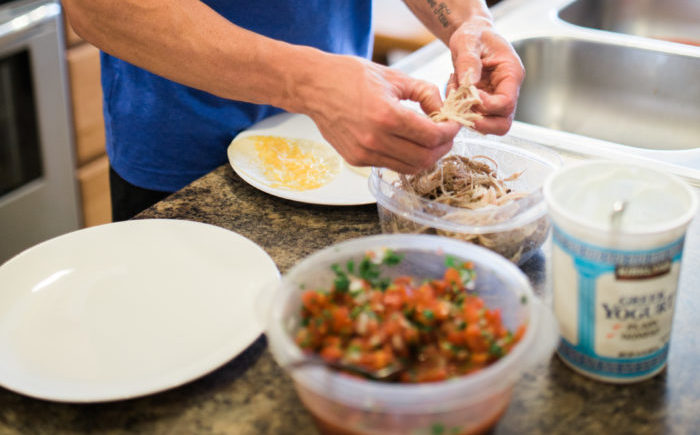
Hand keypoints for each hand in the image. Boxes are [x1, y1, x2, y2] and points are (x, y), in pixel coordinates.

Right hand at [298, 54, 460, 173]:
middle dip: (442, 148)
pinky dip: (405, 157)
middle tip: (446, 135)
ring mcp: (364, 153)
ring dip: (425, 156)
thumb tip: (443, 110)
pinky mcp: (356, 160)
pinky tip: (406, 142)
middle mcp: (374, 140)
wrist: (313, 87)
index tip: (454, 125)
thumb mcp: (393, 76)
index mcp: (386, 116)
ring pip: (409, 168)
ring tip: (429, 140)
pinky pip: (390, 165)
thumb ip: (425, 93)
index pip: (432, 136)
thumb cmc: (349, 76)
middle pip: (424, 158)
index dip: (450, 132)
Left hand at [447, 20, 524, 134]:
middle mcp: (507, 90)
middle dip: (481, 123)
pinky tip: (453, 89)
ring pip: (489, 126)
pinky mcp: (483, 105)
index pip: (507, 102)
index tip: (469, 94)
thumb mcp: (468, 41)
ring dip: (467, 116)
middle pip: (503, 123)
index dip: (487, 105)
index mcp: (511, 73)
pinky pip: (473, 117)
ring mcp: (495, 100)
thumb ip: (469, 61)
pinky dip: (459, 109)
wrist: (471, 36)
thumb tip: (469, 84)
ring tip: (454, 92)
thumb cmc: (474, 35)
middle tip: (461, 108)